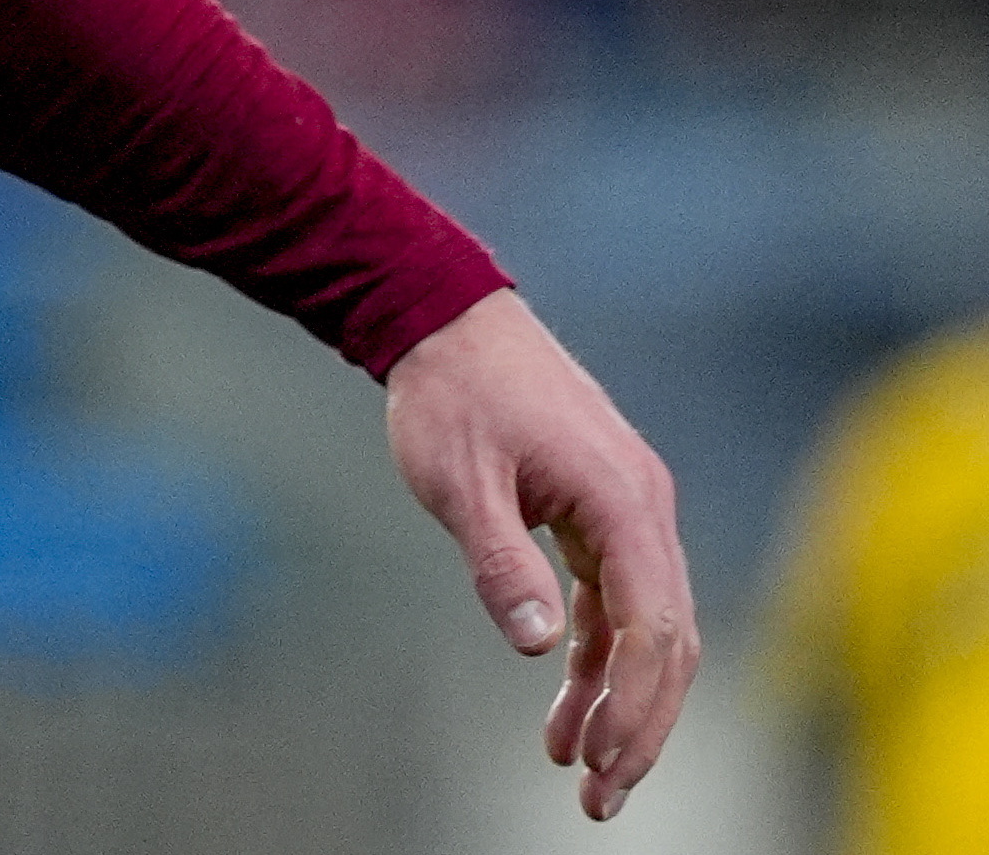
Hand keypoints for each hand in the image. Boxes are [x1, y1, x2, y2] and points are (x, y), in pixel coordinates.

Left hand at [384, 290, 695, 819]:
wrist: (445, 317)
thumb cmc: (448, 393)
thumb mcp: (458, 479)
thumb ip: (500, 563)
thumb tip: (543, 648)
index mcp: (623, 501)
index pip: (654, 627)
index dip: (637, 706)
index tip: (604, 764)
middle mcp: (645, 508)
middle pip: (668, 640)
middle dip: (640, 724)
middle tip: (599, 796)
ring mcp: (628, 510)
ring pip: (646, 626)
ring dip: (619, 698)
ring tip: (576, 767)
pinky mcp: (601, 511)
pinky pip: (615, 600)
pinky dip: (597, 655)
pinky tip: (565, 704)